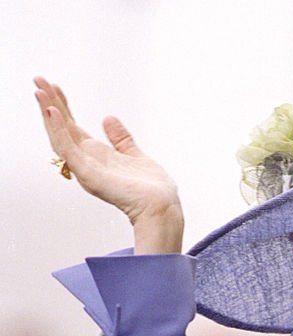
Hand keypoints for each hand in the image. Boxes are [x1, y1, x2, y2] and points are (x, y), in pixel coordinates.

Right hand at [34, 77, 183, 253]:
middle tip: (38, 79)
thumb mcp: (134, 155)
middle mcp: (88, 163)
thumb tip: (108, 119)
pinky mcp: (88, 174)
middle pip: (62, 129)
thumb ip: (120, 139)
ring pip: (59, 137)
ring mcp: (85, 169)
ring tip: (39, 90)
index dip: (63, 107)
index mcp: (97, 157)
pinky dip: (58, 131)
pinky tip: (51, 112)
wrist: (161, 206)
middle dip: (49, 104)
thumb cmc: (152, 189)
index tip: (55, 87)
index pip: (73, 128)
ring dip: (48, 113)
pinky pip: (68, 150)